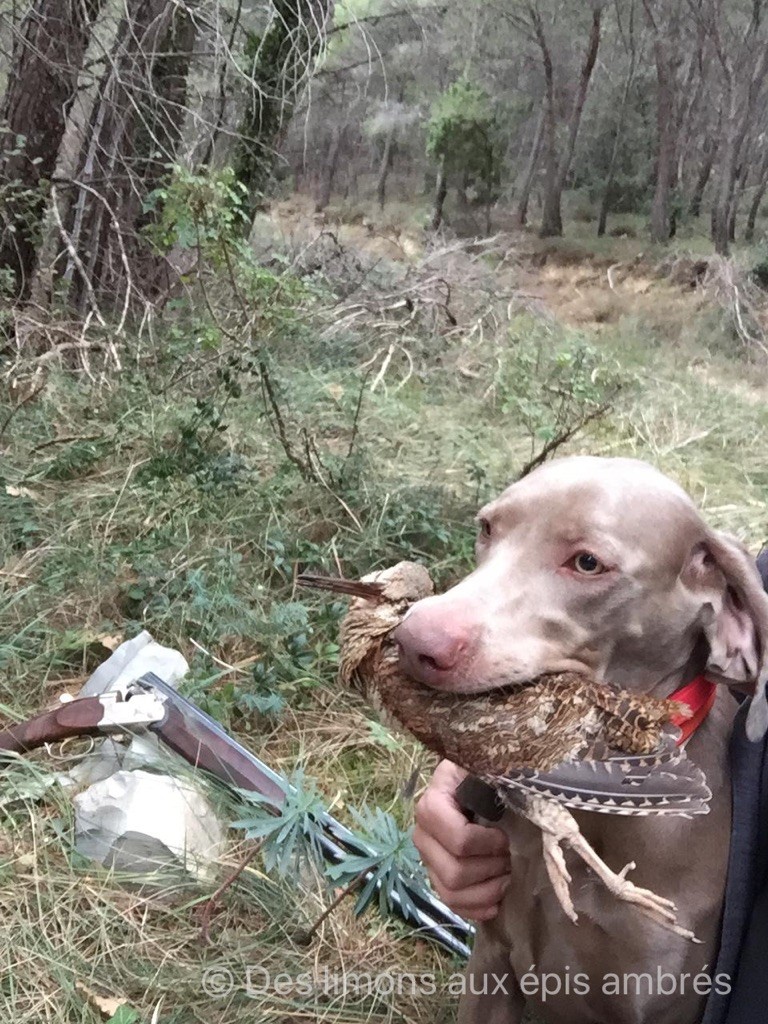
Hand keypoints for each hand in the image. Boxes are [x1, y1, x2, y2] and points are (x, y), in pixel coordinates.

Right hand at [414, 759, 510, 920]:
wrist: (471, 784)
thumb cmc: (482, 776)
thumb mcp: (486, 767)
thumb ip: (493, 777)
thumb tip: (513, 788)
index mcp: (432, 804)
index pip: (458, 839)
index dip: (486, 844)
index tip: (505, 837)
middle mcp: (422, 834)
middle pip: (454, 872)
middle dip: (490, 870)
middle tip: (510, 859)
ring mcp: (428, 858)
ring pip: (451, 892)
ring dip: (486, 891)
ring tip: (506, 877)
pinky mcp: (436, 876)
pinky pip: (451, 904)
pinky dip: (476, 908)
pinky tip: (496, 902)